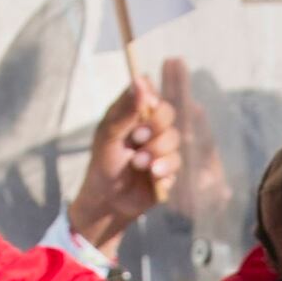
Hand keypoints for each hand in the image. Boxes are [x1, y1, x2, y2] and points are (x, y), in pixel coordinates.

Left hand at [66, 76, 184, 248]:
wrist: (109, 201)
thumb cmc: (103, 164)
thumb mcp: (109, 135)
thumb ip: (127, 110)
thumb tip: (140, 79)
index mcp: (132, 114)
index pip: (151, 94)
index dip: (152, 99)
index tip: (146, 107)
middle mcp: (149, 127)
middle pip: (168, 113)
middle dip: (156, 126)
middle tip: (138, 138)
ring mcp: (161, 147)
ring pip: (175, 138)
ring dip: (156, 151)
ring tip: (138, 164)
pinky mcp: (170, 167)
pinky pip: (177, 160)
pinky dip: (164, 167)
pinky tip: (151, 175)